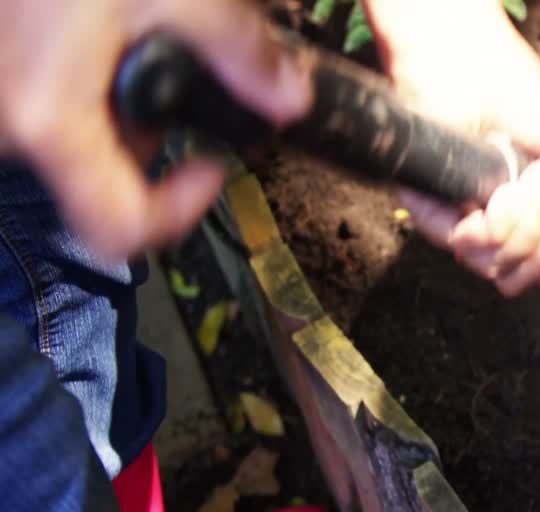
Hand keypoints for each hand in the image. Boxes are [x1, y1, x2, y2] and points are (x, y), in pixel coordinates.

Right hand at [0, 0, 309, 259]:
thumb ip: (239, 49)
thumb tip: (289, 96)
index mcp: (50, 121)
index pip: (119, 230)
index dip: (176, 213)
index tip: (210, 172)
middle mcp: (15, 126)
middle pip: (106, 178)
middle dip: (158, 137)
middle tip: (182, 77)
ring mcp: (6, 102)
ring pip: (85, 140)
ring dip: (130, 103)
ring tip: (144, 35)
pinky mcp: (9, 77)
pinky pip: (61, 105)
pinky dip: (98, 79)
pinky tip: (110, 31)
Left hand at [365, 0, 539, 296]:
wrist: (462, 57)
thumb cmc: (512, 87)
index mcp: (530, 209)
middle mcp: (495, 220)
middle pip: (525, 277)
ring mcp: (462, 217)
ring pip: (497, 270)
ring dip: (522, 232)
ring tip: (524, 187)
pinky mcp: (431, 209)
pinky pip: (465, 249)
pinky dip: (492, 226)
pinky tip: (500, 195)